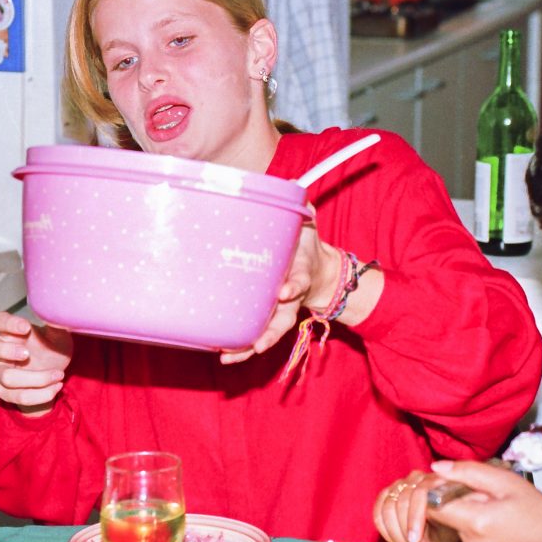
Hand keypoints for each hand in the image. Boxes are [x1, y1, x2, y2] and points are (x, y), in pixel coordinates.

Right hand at [0, 311, 72, 416]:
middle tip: (27, 354)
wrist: (56, 375)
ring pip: (6, 377)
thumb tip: (57, 313)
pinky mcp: (4, 392)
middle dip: (4, 350)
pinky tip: (56, 386)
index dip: (8, 323)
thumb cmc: (52, 349)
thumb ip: (55, 325)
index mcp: (9, 331)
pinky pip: (17, 396)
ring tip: (59, 374)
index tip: (26, 327)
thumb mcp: (59, 335)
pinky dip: (41, 394)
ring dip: (37, 378)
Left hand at [219, 215, 341, 363]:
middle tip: (257, 344)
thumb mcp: (308, 226)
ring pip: (266, 334)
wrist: (319, 270)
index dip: (294, 286)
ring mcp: (277, 311)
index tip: (286, 291)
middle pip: (281, 320)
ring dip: (248, 347)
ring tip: (229, 356)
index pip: (300, 281)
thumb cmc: (305, 246)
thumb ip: (302, 210)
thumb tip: (293, 185)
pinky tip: (222, 353)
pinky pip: (253, 334)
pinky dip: (241, 347)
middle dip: (268, 333)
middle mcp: (289, 298)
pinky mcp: (264, 316)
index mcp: (300, 274)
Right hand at [374, 470, 461, 541]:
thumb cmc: (448, 532)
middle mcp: (418, 478)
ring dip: (395, 533)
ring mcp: (401, 484)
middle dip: (404, 531)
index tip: (414, 541)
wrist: (440, 534)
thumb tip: (430, 510)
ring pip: (388, 507)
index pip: (420, 492)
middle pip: (402, 501)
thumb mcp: (450, 528)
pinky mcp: (387, 493)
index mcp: (437, 481)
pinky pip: (378, 511)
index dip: (414, 518)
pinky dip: (385, 530)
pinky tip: (396, 541)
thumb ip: (442, 516)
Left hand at [424, 460, 541, 541]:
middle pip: (443, 516)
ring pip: (455, 527)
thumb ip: (469, 472)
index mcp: (477, 522)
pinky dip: (475, 527)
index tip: (449, 482)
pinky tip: (497, 523)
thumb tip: (437, 467)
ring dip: (467, 513)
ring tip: (495, 509)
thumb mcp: (508, 482)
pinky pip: (466, 539)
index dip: (434, 490)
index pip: (432, 505)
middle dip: (454, 500)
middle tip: (482, 493)